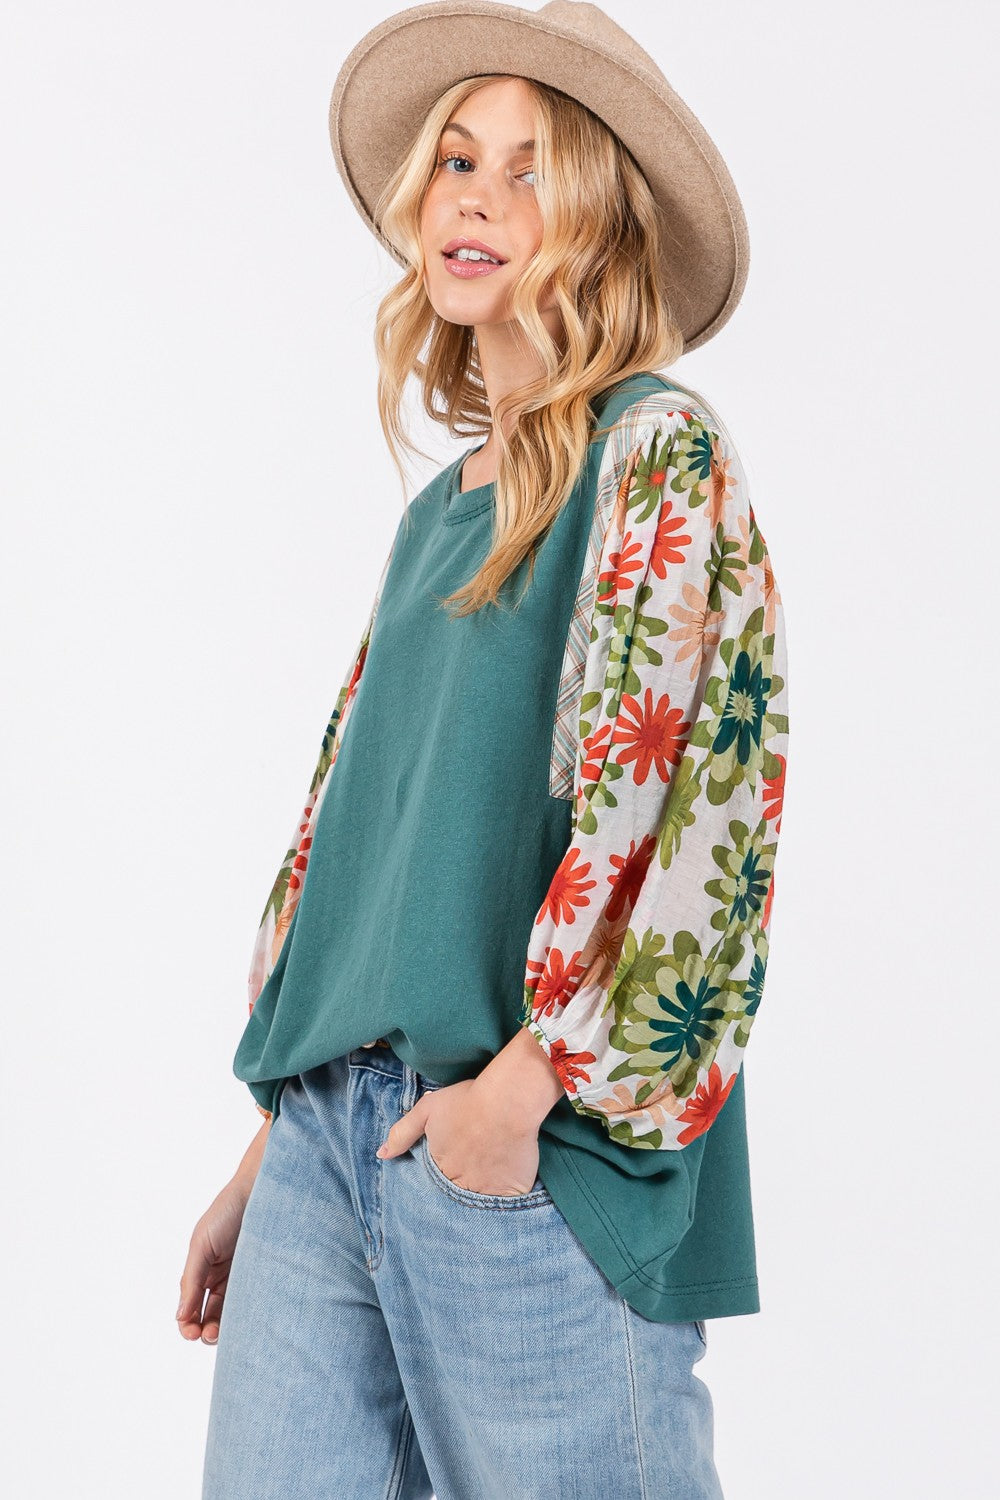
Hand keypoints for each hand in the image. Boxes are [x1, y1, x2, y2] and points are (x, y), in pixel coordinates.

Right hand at [176, 1118, 269, 1343]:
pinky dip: (247, 1317)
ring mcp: (242, 1278)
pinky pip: (253, 1303)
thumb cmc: (227, 1211)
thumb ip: (191, 1279)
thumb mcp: (202, 1244)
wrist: (262, 1189)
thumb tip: (181, 1316)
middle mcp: (220, 1277)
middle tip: (211, 1334)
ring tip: (226, 1332)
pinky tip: (247, 1324)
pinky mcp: (263, 1276)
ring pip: (231, 1314)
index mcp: (200, 1270)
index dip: (188, 1324)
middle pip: (209, 1316)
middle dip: (206, 1331)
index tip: (192, 1333)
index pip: (190, 1308)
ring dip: (225, 1329)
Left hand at [377, 1077, 542, 1196]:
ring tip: (489, 1178)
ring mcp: (487, 1192)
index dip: (444, 1173)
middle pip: (457, 1195)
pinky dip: (506, 1199)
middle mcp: (461, 1185)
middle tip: (472, 1170)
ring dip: (482, 1194)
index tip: (455, 1162)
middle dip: (461, 1186)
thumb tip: (381, 1155)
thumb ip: (402, 1134)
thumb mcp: (427, 1109)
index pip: (435, 1184)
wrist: (509, 1100)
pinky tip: (508, 1185)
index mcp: (440, 1168)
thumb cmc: (467, 1101)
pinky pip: (507, 1204)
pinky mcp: (512, 1193)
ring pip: (480, 1203)